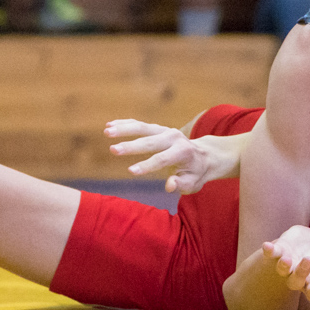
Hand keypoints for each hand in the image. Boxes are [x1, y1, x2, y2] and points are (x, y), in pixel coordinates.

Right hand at [104, 119, 237, 193]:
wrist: (203, 155)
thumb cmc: (196, 173)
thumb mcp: (194, 183)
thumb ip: (182, 184)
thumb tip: (170, 185)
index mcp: (183, 152)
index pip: (163, 159)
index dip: (147, 165)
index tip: (130, 172)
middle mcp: (174, 137)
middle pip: (150, 141)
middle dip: (131, 146)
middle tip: (113, 150)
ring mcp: (165, 130)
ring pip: (142, 128)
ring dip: (124, 129)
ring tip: (107, 131)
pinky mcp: (157, 128)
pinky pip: (140, 125)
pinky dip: (125, 124)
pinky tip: (109, 125)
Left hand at [262, 226, 309, 301]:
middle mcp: (299, 278)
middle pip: (295, 282)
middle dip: (301, 272)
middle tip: (309, 259)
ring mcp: (288, 265)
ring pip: (282, 270)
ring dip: (283, 266)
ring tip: (286, 259)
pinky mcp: (281, 250)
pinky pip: (272, 253)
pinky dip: (269, 250)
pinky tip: (267, 246)